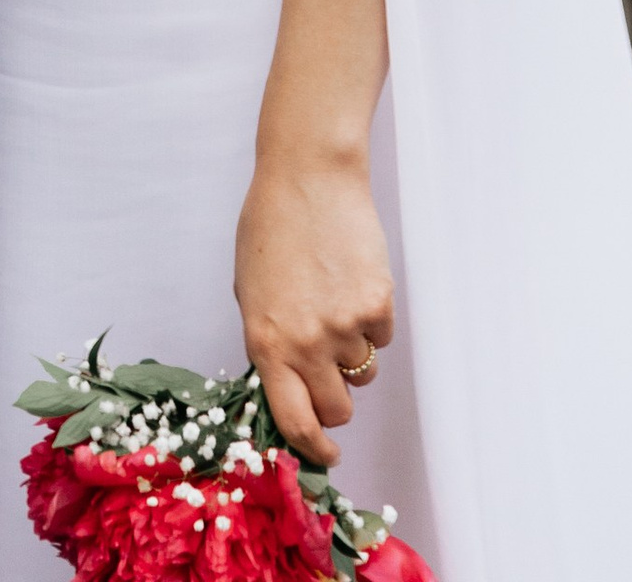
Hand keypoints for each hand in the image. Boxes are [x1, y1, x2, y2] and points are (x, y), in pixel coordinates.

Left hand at [234, 142, 392, 465]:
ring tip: (333, 300)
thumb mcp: (251, 293)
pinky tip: (350, 280)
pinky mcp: (377, 305)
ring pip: (362, 372)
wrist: (308, 177)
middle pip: (337, 408)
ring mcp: (344, 326)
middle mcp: (305, 343)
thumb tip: (290, 391)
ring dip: (352, 352)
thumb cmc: (271, 229)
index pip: (293, 421)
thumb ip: (269, 344)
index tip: (326, 453)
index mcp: (266, 343)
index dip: (314, 446)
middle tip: (329, 368)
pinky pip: (380, 337)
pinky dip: (370, 319)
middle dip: (336, 398)